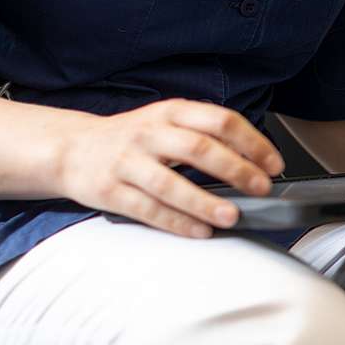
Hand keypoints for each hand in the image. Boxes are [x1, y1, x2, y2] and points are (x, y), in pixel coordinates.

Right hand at [54, 99, 284, 237]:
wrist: (71, 148)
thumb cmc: (132, 138)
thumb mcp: (167, 123)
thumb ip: (205, 135)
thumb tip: (255, 161)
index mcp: (171, 112)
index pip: (219, 121)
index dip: (251, 142)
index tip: (274, 164)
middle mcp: (149, 133)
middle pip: (198, 148)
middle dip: (235, 169)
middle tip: (261, 188)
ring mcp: (127, 161)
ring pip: (170, 183)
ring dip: (204, 202)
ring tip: (232, 216)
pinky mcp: (109, 190)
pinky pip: (147, 209)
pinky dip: (176, 222)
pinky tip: (199, 231)